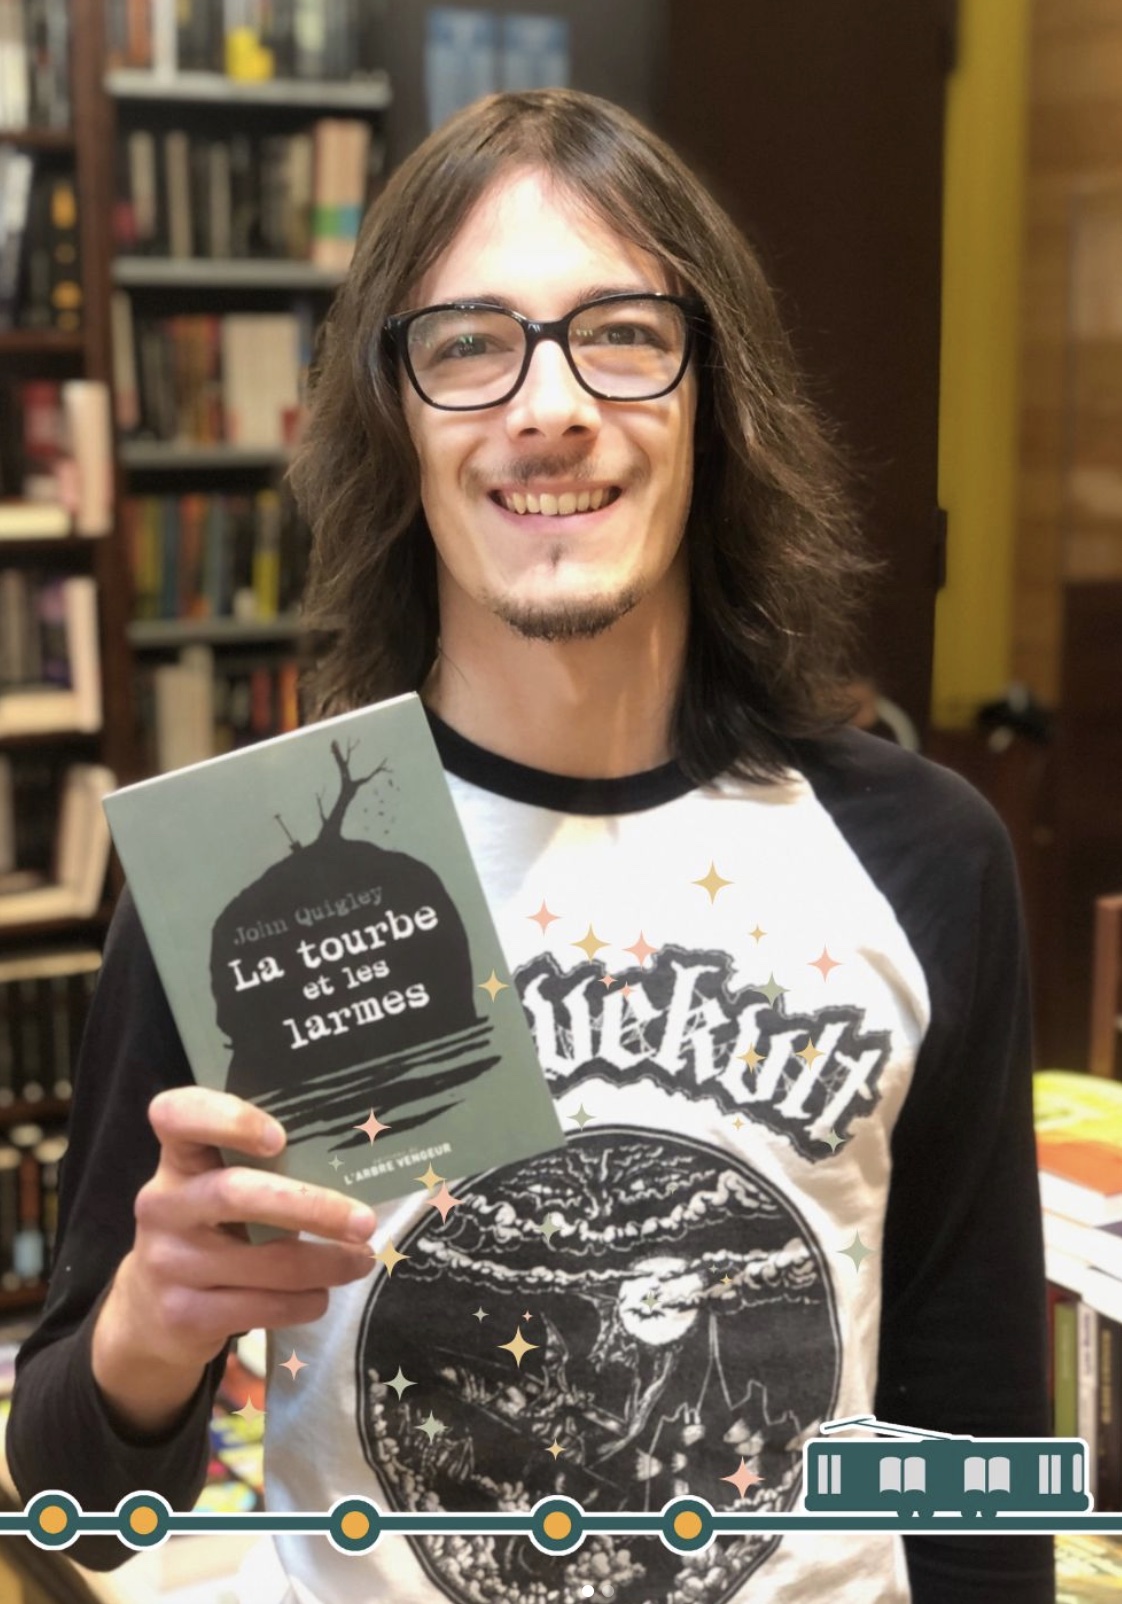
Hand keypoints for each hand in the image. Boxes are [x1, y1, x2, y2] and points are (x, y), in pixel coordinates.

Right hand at [91, 1085, 375, 1433]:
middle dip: (311, 1207)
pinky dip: (305, 1301)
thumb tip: (357, 1158)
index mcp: (180, 1159)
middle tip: (364, 1221)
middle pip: (236, 1194)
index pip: (177, 1115)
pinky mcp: (182, 1314)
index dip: (227, 1119)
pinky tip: (321, 1294)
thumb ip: (268, 1169)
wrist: (151, 1313)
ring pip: (265, 1262)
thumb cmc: (212, 1230)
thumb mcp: (223, 1188)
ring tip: (362, 1259)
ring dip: (326, 1263)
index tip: (279, 1136)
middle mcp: (164, 1204)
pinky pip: (262, 1307)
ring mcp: (168, 1262)